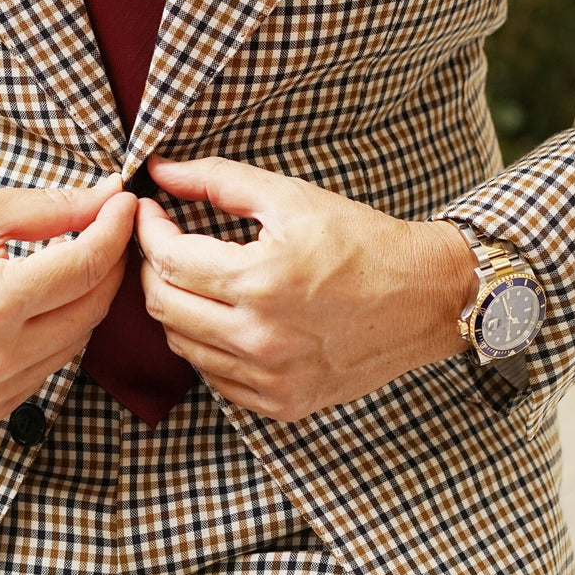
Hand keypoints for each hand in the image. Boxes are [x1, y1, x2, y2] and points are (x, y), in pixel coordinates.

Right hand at [0, 176, 135, 426]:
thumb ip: (50, 208)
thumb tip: (107, 197)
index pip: (86, 266)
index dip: (114, 229)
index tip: (124, 202)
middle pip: (92, 308)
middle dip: (108, 263)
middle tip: (107, 228)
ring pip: (77, 342)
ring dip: (85, 300)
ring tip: (75, 261)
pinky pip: (49, 370)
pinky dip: (57, 334)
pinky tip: (42, 305)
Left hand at [135, 156, 475, 421]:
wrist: (426, 299)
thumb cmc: (361, 241)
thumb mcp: (291, 197)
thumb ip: (218, 180)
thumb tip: (160, 171)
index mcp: (260, 281)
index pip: (167, 259)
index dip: (148, 230)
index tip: (151, 212)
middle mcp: (260, 338)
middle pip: (163, 306)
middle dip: (152, 268)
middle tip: (167, 242)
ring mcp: (271, 378)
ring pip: (182, 346)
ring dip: (177, 307)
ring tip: (196, 278)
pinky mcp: (282, 404)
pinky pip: (215, 378)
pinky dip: (207, 346)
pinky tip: (226, 317)